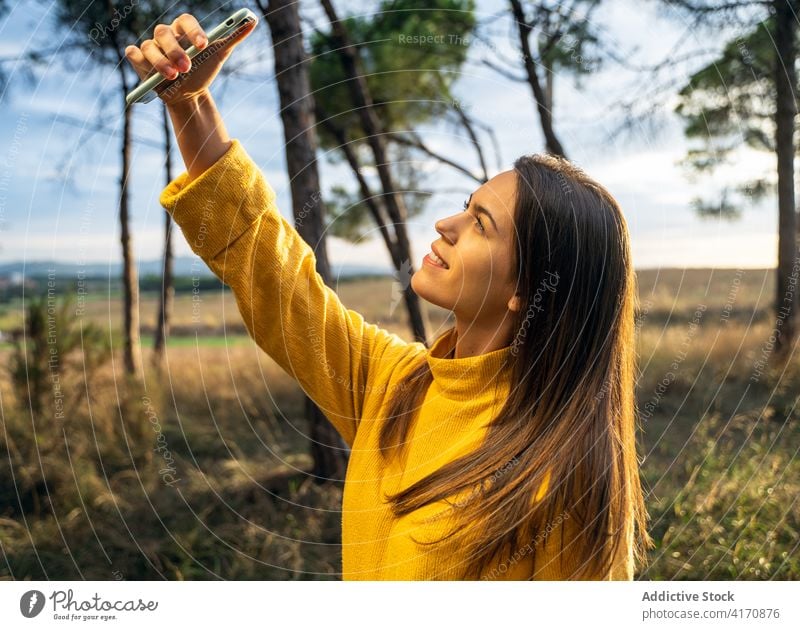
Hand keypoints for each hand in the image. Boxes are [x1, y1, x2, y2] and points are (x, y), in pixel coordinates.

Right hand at [124, 12, 255, 105]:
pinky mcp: (140, 60)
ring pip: (149, 46)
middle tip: (187, 67)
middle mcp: (166, 35)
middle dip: (175, 51)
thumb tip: (252, 21)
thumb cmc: (204, 70)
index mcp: (183, 29)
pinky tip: (146, 69)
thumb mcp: (219, 54)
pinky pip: (134, 54)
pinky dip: (139, 60)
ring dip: (160, 62)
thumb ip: (234, 37)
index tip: (204, 44)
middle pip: (164, 33)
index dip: (193, 30)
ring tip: (174, 76)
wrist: (191, 94)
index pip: (186, 20)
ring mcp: (151, 47)